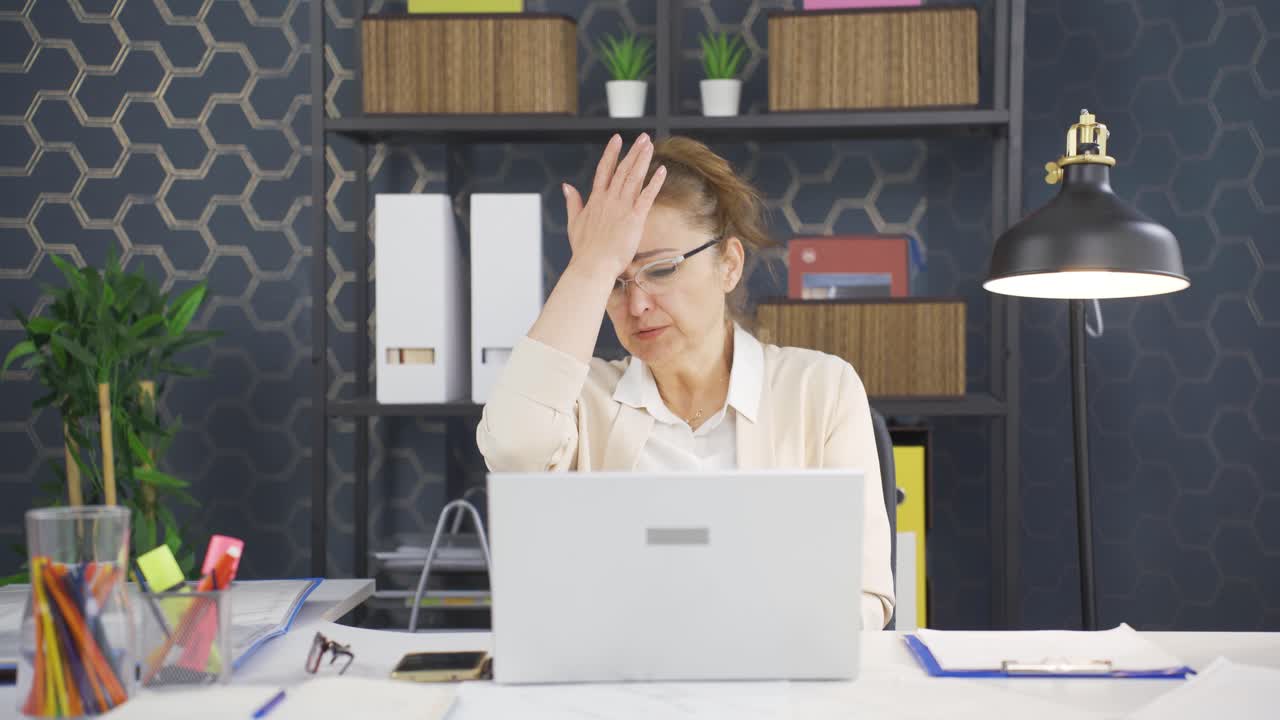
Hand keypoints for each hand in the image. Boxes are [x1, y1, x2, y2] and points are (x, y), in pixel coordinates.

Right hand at [561, 133, 666, 277]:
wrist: (592, 265)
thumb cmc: (584, 250)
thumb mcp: (574, 222)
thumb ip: (572, 202)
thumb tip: (566, 186)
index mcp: (595, 200)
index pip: (604, 170)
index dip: (611, 153)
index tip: (617, 139)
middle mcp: (609, 199)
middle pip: (622, 170)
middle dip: (633, 152)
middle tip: (642, 137)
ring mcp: (621, 207)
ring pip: (634, 178)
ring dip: (642, 160)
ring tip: (650, 145)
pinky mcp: (634, 218)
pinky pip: (646, 196)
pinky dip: (654, 182)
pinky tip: (662, 170)